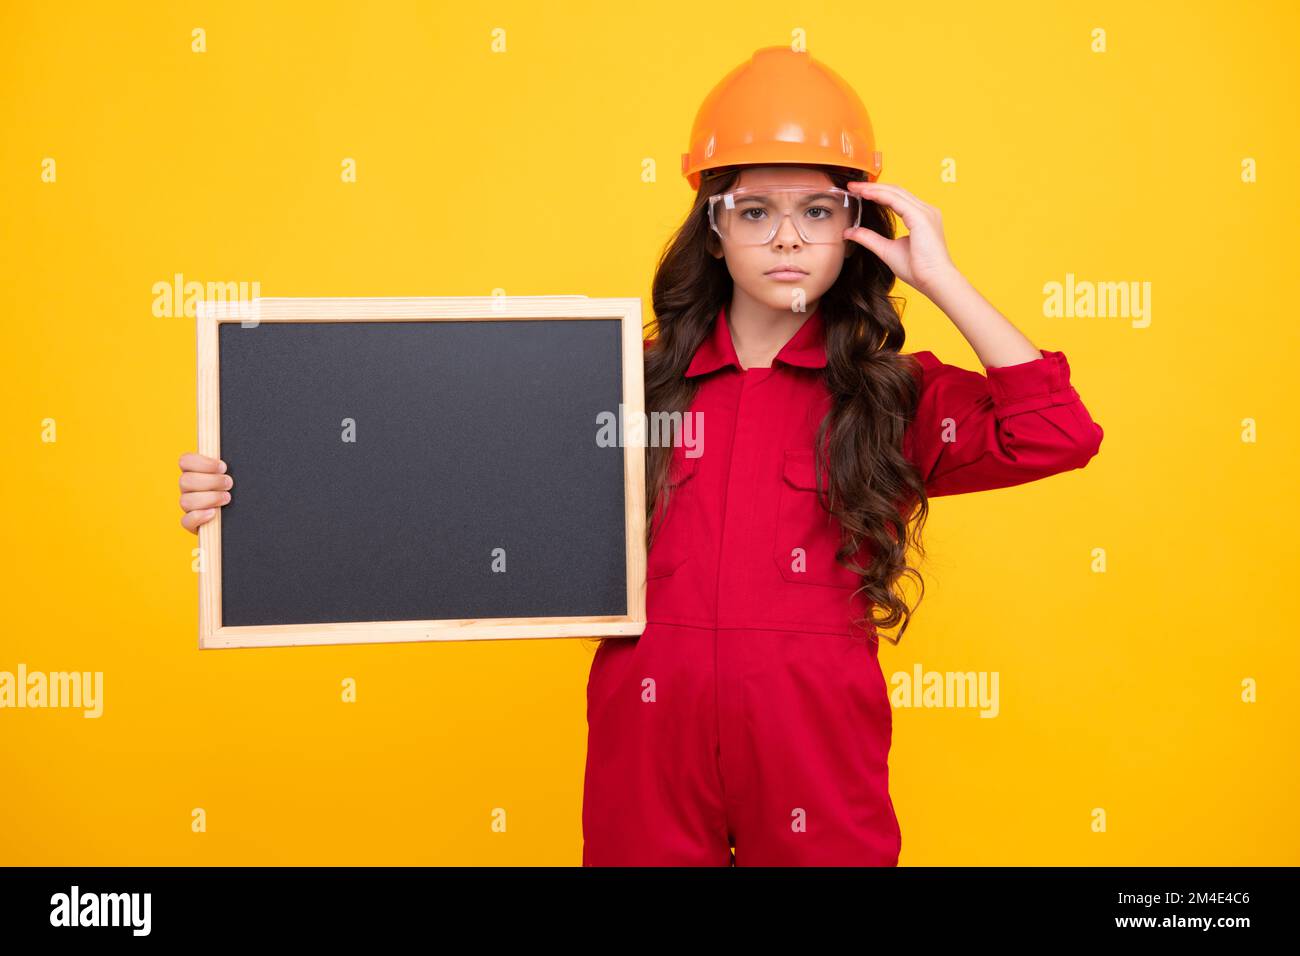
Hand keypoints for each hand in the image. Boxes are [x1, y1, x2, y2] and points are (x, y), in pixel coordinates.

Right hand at [178, 452, 232, 533]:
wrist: (244, 515)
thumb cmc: (239, 490)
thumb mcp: (236, 474)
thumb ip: (229, 466)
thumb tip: (236, 451)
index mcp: (194, 471)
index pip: (185, 460)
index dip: (202, 463)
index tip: (223, 467)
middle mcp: (188, 488)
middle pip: (185, 481)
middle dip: (211, 481)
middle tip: (229, 483)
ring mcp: (188, 506)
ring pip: (186, 501)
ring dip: (209, 498)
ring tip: (227, 498)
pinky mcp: (191, 523)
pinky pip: (186, 521)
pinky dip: (199, 517)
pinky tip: (214, 513)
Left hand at [842, 181, 958, 298]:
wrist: (935, 281)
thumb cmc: (918, 270)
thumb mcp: (887, 250)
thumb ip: (869, 238)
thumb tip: (850, 232)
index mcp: (921, 218)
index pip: (896, 198)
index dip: (877, 192)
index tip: (857, 191)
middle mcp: (926, 211)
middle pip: (896, 191)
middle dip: (873, 186)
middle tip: (852, 186)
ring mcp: (926, 212)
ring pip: (896, 192)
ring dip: (874, 188)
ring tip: (856, 187)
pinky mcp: (921, 217)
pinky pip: (897, 201)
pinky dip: (880, 195)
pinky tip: (866, 194)